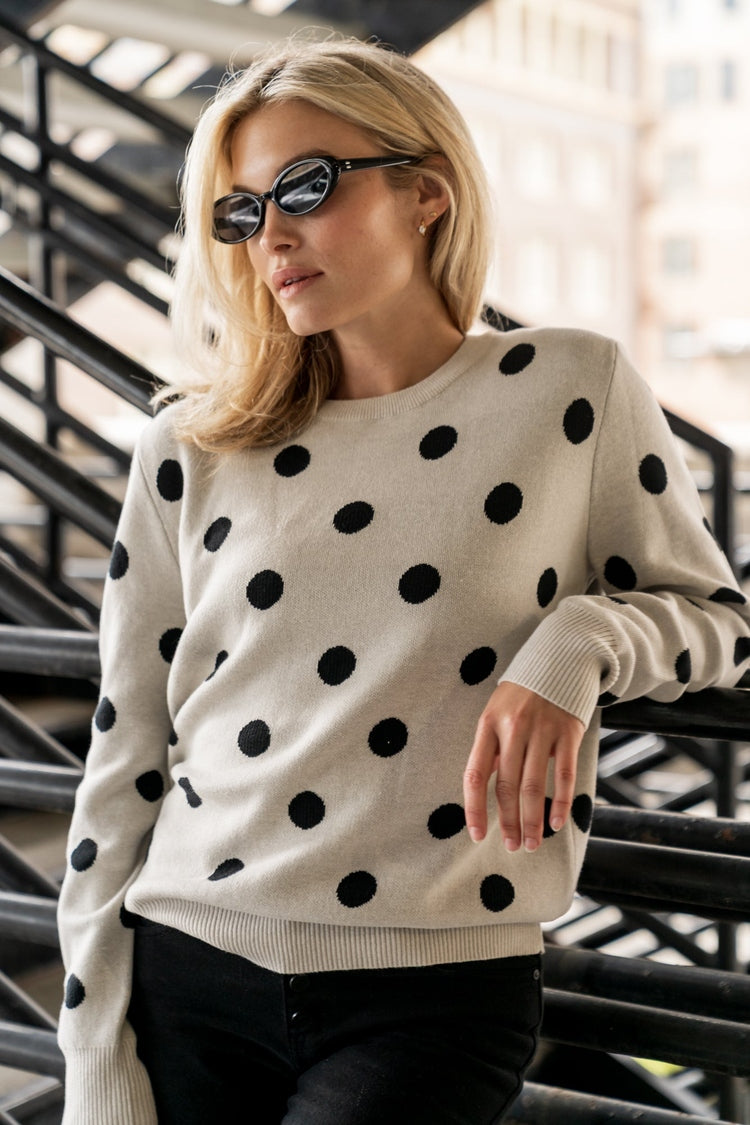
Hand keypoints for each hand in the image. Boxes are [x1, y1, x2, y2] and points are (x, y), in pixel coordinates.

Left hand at [463, 682, 584, 851]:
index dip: (474, 808)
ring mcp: (542, 729)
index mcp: (488, 724)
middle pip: (508, 786)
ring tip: (530, 843)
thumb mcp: (496, 712)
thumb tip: (487, 790)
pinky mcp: (569, 732)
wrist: (559, 658)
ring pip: (534, 786)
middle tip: (511, 846)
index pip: (476, 774)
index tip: (477, 834)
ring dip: (531, 820)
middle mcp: (513, 727)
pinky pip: (564, 774)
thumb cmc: (522, 693)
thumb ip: (492, 748)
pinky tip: (556, 823)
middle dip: (508, 822)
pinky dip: (560, 803)